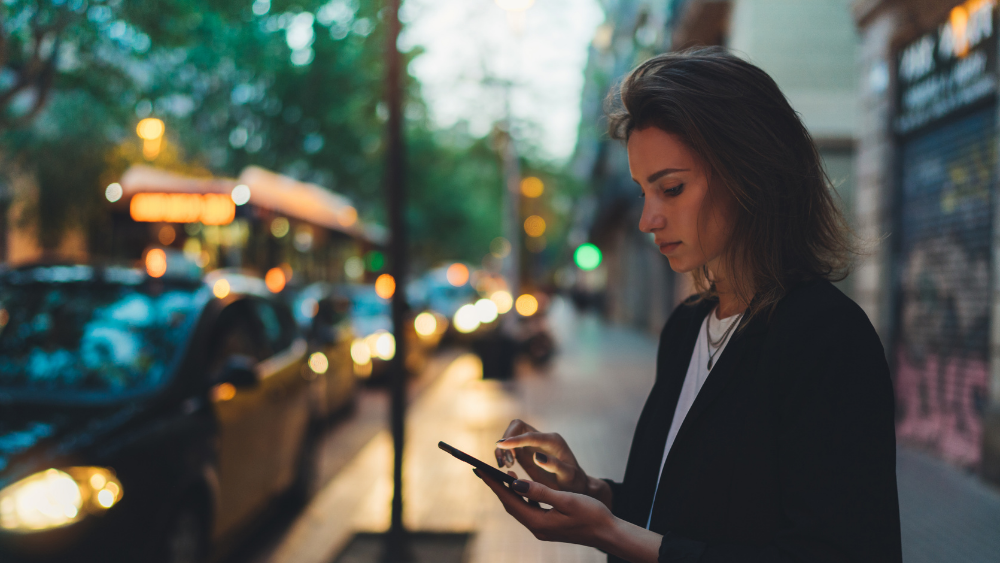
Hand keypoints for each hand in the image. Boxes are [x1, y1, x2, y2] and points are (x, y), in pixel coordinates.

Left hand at [475, 470, 661, 562]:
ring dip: (508, 491)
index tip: (479, 469)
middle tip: (482, 470)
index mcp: (539, 522)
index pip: (509, 499)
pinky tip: (521, 487)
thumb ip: (541, 491)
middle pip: (510, 504)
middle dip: (496, 487)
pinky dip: (521, 496)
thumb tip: (516, 483)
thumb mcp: (567, 500)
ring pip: (519, 507)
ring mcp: (543, 528)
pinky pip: (529, 509)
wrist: (609, 533)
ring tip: (497, 475)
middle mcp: (537, 527)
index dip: (493, 484)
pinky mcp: (549, 525)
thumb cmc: (592, 515)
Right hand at [494, 419, 589, 492]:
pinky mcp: (527, 450)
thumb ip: (554, 465)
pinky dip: (505, 452)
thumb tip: (536, 456)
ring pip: (512, 433)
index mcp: (553, 441)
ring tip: (505, 465)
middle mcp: (543, 438)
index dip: (515, 439)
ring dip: (504, 447)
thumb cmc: (574, 481)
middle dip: (508, 441)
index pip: (530, 436)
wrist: (575, 484)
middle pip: (518, 426)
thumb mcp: (568, 476)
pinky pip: (511, 444)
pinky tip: (507, 465)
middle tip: (506, 462)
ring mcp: (534, 443)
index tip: (500, 444)